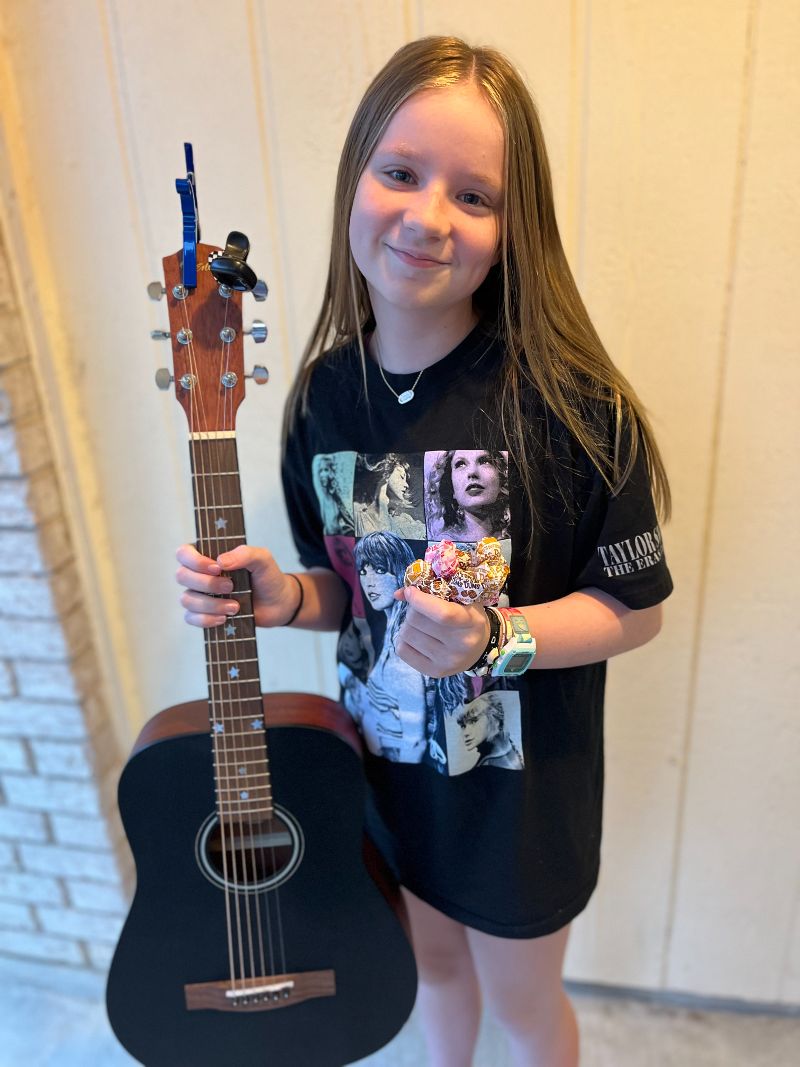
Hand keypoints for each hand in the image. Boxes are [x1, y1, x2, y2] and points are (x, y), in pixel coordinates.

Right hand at [175, 543, 299, 627]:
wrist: (277, 604)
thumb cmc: (267, 577)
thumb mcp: (262, 559)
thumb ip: (245, 554)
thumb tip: (221, 561)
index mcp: (208, 555)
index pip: (184, 553)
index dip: (195, 561)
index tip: (217, 568)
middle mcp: (199, 574)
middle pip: (182, 576)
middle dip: (207, 584)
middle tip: (231, 586)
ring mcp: (199, 595)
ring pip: (186, 599)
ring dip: (210, 604)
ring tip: (235, 607)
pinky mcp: (203, 614)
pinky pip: (191, 618)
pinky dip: (206, 619)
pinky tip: (224, 618)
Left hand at [393, 585, 490, 677]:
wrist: (479, 649)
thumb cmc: (468, 618)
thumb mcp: (461, 600)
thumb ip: (434, 592)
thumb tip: (399, 594)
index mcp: (471, 622)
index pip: (442, 614)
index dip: (420, 600)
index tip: (410, 591)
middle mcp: (461, 645)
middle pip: (417, 621)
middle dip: (413, 609)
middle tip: (419, 609)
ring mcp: (447, 661)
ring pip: (406, 634)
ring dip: (407, 624)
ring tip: (419, 624)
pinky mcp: (434, 672)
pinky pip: (402, 650)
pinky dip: (403, 639)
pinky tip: (415, 637)